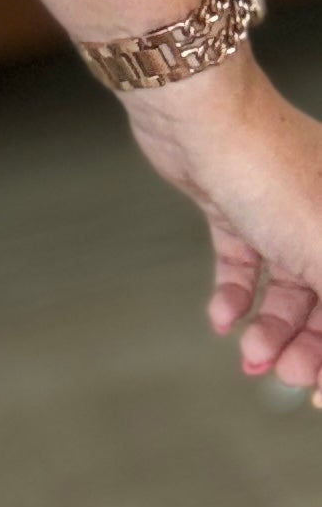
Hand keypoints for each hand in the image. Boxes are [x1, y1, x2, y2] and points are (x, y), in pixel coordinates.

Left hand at [122, 51, 321, 399]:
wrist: (197, 114)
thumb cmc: (271, 168)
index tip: (321, 393)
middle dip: (308, 344)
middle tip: (282, 373)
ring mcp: (280, 211)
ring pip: (287, 287)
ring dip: (270, 326)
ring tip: (248, 351)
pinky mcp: (235, 207)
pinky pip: (243, 265)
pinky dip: (235, 296)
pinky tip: (223, 320)